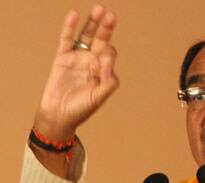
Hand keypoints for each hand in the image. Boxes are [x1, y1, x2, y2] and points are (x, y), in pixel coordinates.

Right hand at [34, 4, 118, 140]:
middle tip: (111, 16)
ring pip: (86, 36)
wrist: (59, 115)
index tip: (102, 67)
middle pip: (102, 41)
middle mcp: (92, 63)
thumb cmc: (81, 109)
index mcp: (103, 72)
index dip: (108, 56)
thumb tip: (108, 61)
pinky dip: (70, 27)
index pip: (110, 55)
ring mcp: (77, 58)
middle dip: (107, 29)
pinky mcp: (62, 58)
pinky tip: (74, 14)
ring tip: (99, 9)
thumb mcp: (99, 97)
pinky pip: (66, 39)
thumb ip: (109, 81)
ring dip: (92, 23)